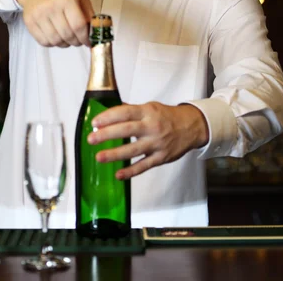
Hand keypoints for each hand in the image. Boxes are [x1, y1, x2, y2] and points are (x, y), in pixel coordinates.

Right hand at [13, 0, 93, 47]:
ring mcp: (38, 15)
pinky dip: (52, 43)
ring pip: (56, 41)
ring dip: (65, 44)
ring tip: (68, 38)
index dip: (85, 37)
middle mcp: (51, 6)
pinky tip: (56, 36)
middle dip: (76, 42)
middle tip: (79, 40)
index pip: (78, 25)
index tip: (88, 41)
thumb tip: (94, 32)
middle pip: (67, 35)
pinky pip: (43, 42)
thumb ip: (88, 13)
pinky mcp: (29, 22)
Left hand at [87, 102, 208, 179]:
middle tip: (91, 139)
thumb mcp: (150, 107)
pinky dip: (131, 171)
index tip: (95, 122)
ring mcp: (156, 144)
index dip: (109, 117)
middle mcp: (152, 127)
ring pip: (133, 150)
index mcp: (147, 112)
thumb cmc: (167, 116)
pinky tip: (118, 174)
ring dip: (115, 154)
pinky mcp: (161, 158)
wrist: (191, 127)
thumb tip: (108, 113)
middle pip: (126, 130)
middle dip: (107, 134)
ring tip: (99, 157)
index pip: (125, 112)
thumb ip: (131, 110)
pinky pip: (144, 166)